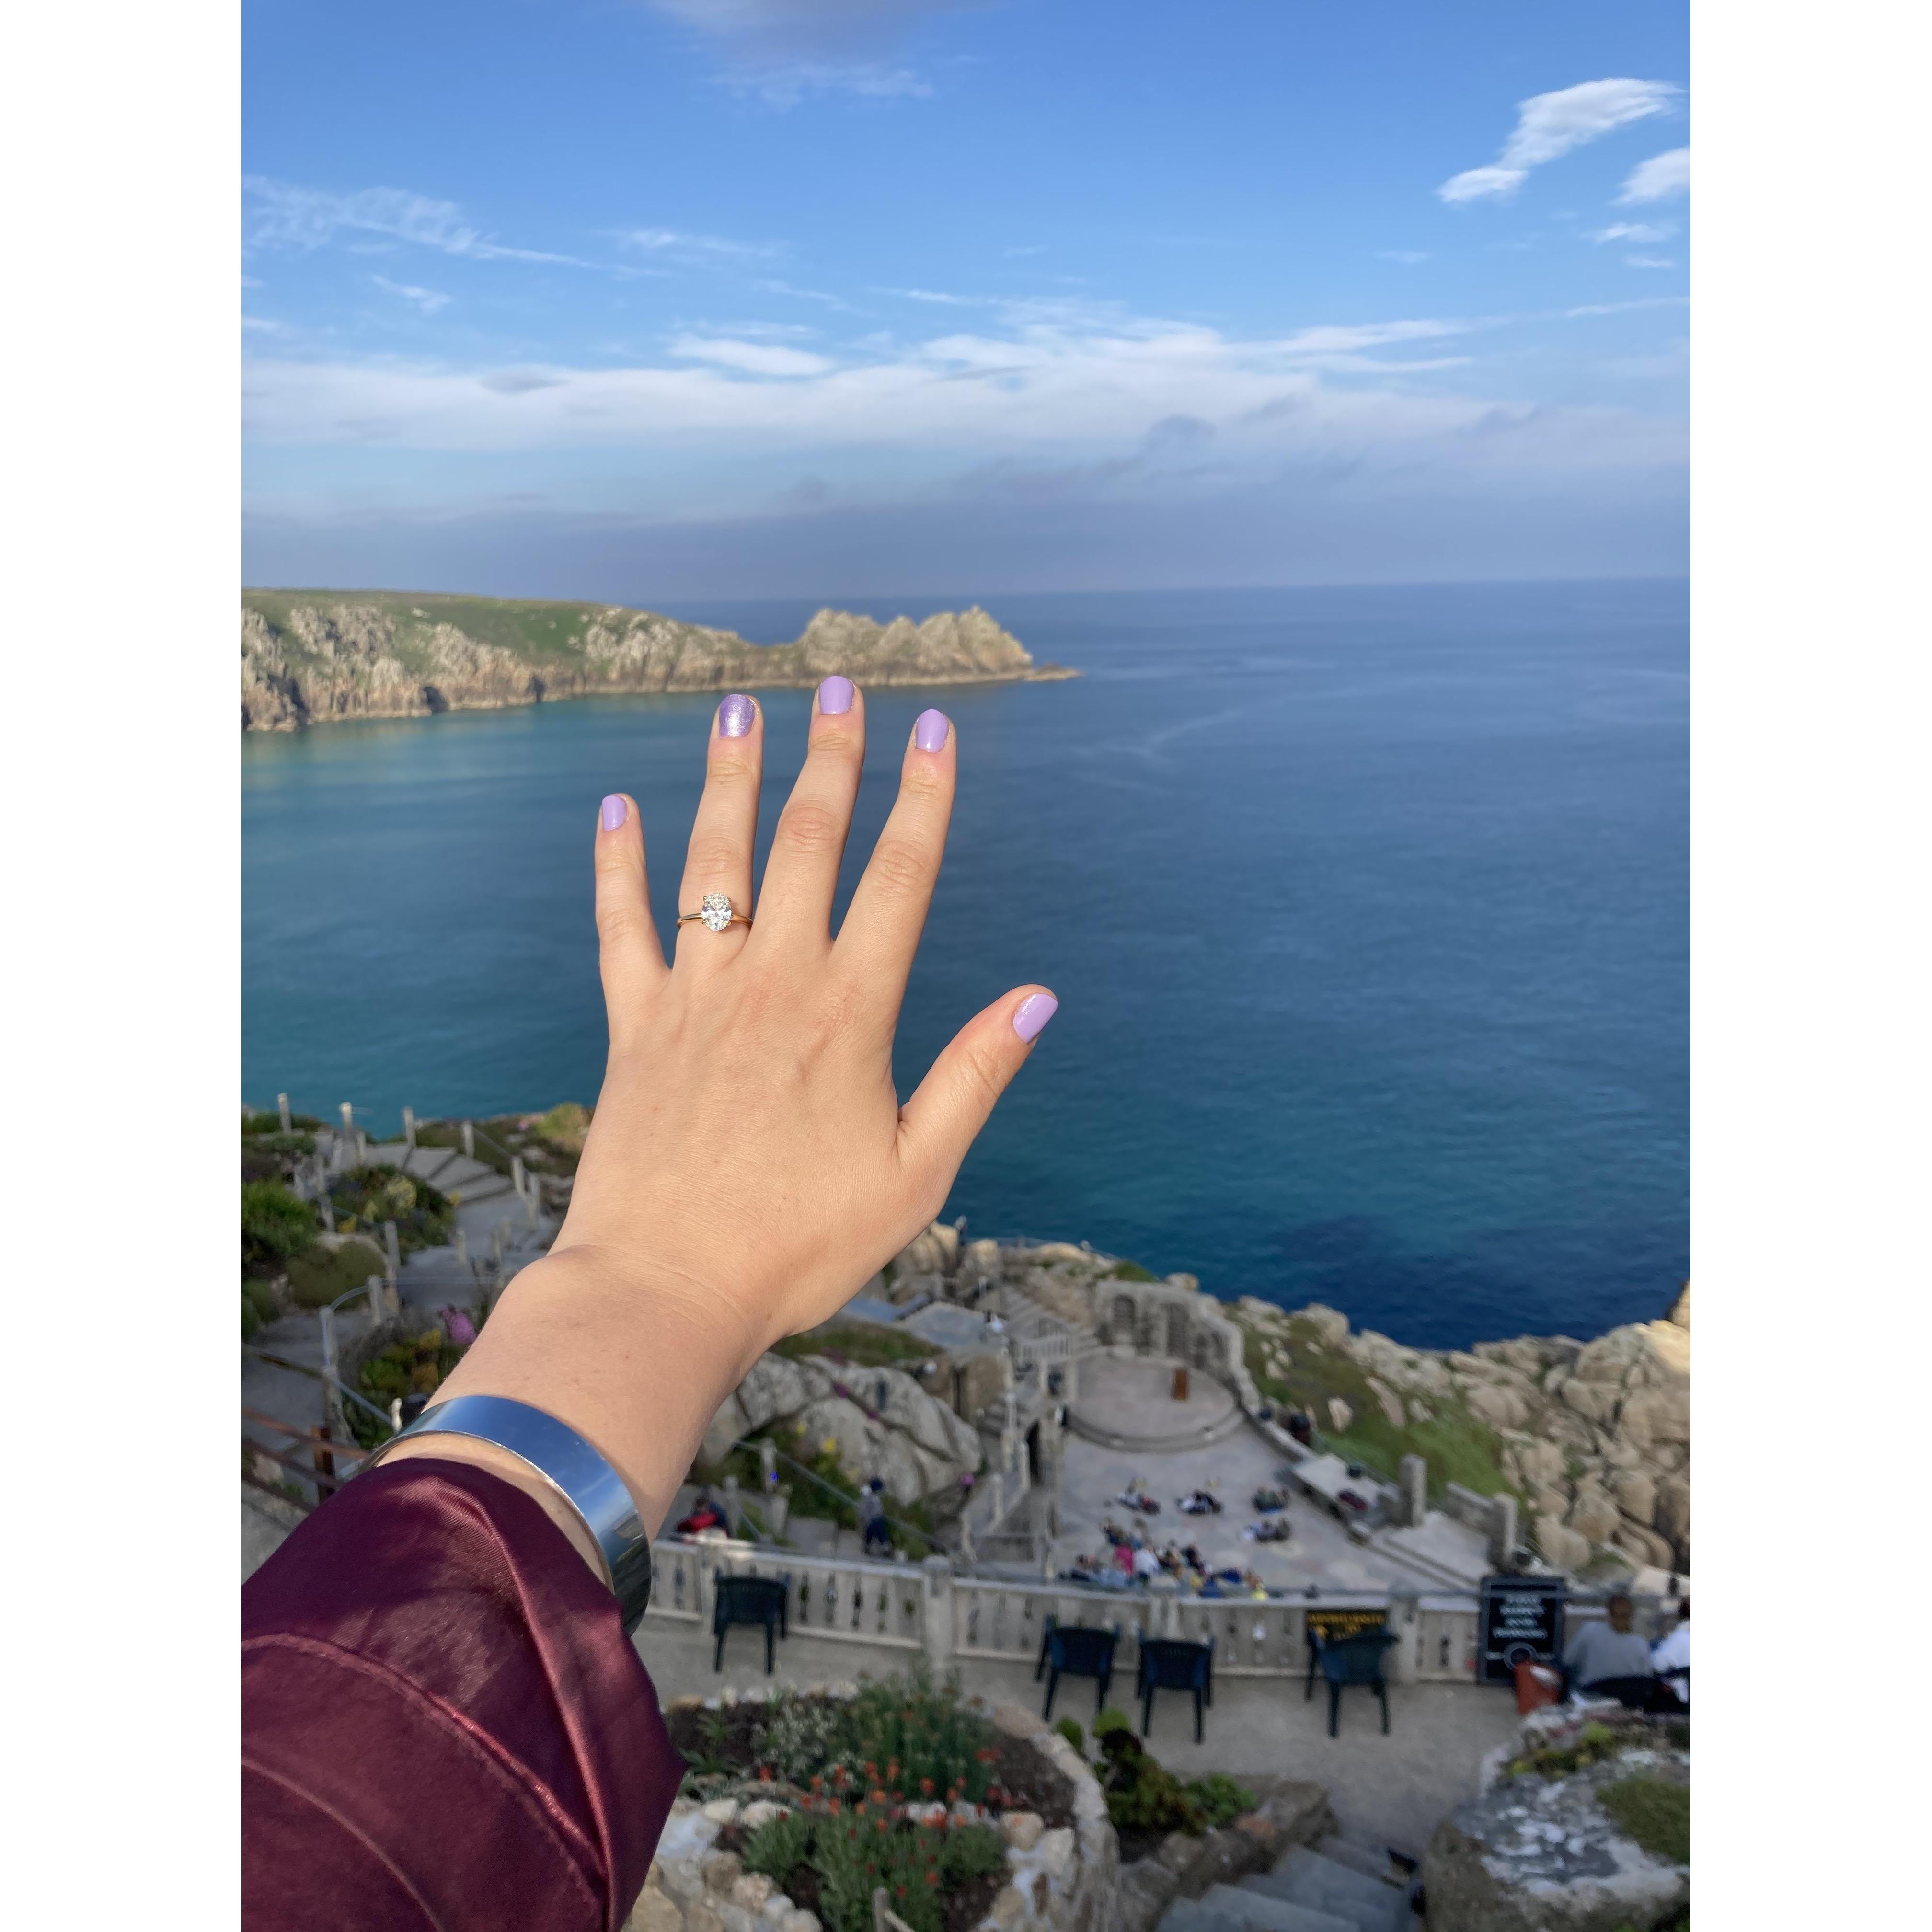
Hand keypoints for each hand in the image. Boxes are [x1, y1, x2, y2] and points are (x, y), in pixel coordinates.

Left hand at [419, 682, 1055, 1537]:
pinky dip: (618, 864)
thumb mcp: (915, 1175)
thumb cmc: (799, 1248)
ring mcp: (696, 997)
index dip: (923, 795)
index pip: (899, 876)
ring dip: (731, 779)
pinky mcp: (635, 1027)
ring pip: (715, 861)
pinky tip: (616, 807)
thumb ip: (974, 1078)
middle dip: (831, 756)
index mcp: (851, 1014)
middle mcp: (773, 984)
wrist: (664, 1292)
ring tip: (740, 707)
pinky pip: (622, 926)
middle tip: (839, 684)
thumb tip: (1037, 999)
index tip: (934, 726)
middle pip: (808, 843)